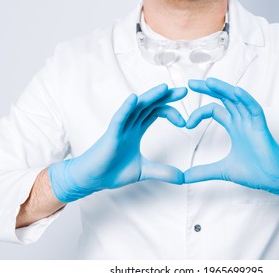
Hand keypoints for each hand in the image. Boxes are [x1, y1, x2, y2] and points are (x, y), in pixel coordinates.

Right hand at [49, 84, 186, 202]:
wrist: (93, 179)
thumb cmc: (112, 170)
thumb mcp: (144, 171)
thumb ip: (163, 172)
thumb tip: (183, 178)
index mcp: (137, 130)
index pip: (156, 112)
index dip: (171, 111)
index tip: (185, 121)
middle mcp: (130, 125)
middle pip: (150, 105)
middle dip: (166, 96)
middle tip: (185, 90)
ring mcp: (120, 128)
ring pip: (136, 107)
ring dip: (151, 97)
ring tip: (165, 88)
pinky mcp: (111, 135)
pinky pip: (119, 118)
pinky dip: (126, 108)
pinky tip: (135, 99)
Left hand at [184, 78, 278, 203]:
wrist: (274, 180)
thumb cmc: (255, 172)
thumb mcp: (221, 170)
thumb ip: (202, 172)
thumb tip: (183, 178)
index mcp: (234, 126)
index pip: (214, 110)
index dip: (199, 113)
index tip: (186, 124)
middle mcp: (242, 120)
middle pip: (224, 98)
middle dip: (208, 89)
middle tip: (190, 82)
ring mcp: (252, 122)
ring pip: (237, 99)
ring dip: (223, 89)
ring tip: (208, 82)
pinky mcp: (261, 127)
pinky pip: (254, 109)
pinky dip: (246, 100)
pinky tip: (236, 92)